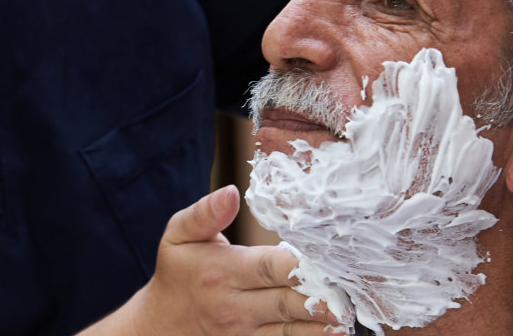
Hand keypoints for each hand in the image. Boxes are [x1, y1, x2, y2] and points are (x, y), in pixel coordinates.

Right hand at [81, 186, 336, 335]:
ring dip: (324, 325)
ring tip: (349, 315)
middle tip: (353, 291)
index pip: (272, 268)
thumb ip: (205, 213)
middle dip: (325, 297)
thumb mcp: (179, 236)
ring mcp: (244, 334)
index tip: (330, 258)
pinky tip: (332, 331)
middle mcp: (236, 307)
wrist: (159, 326)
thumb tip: (231, 191)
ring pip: (293, 332)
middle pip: (290, 303)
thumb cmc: (177, 273)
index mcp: (224, 272)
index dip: (304, 265)